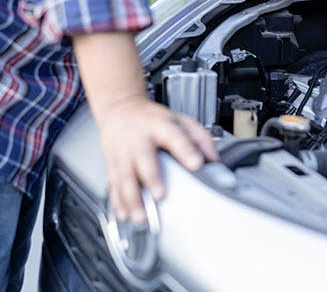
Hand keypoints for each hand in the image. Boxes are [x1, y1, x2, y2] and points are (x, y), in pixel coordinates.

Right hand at [98, 95, 218, 223]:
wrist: (120, 110)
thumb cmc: (152, 119)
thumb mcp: (179, 120)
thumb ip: (199, 137)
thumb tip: (214, 159)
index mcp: (159, 126)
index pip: (174, 136)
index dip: (186, 150)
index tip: (196, 164)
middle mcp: (139, 140)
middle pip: (143, 160)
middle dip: (152, 179)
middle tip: (160, 196)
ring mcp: (123, 154)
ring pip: (125, 178)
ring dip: (132, 199)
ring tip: (142, 217)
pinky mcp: (113, 166)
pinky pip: (114, 186)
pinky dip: (118, 203)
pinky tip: (124, 215)